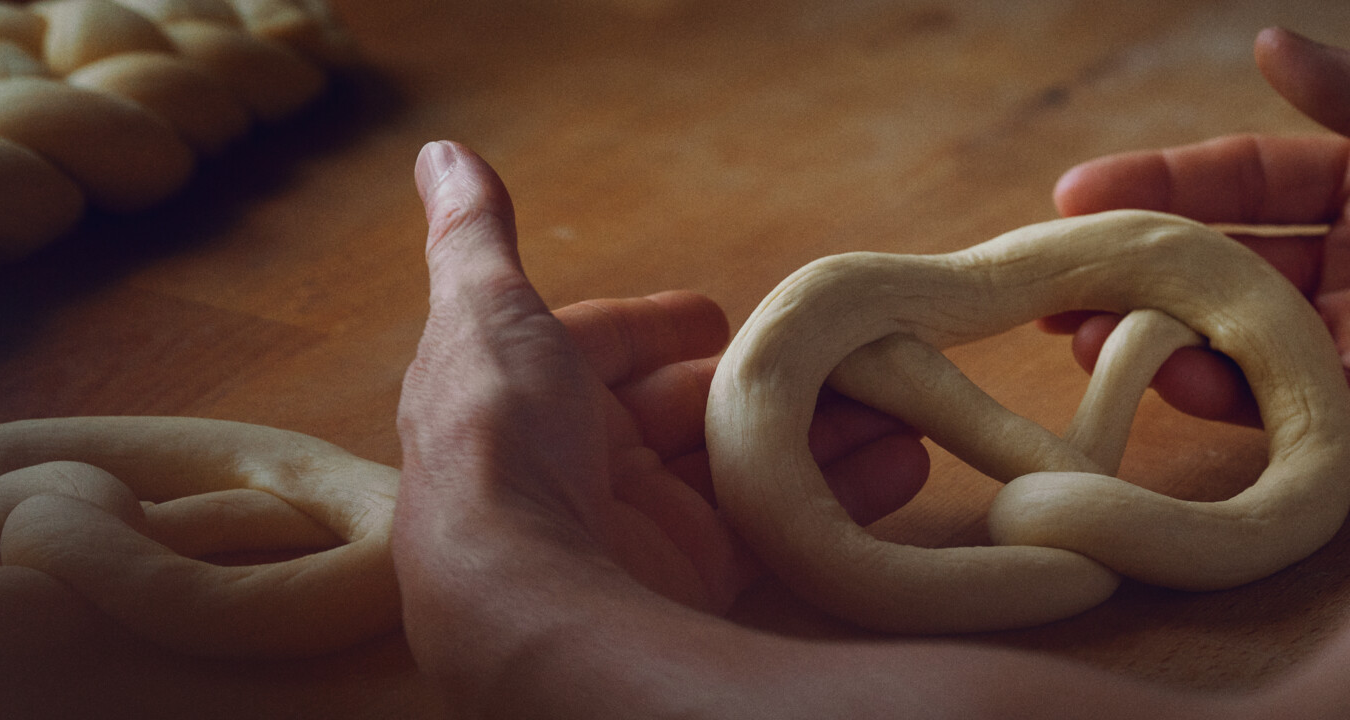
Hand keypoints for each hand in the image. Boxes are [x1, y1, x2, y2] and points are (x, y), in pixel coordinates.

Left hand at [392, 141, 927, 697]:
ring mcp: (642, 526)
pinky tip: (904, 459)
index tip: (729, 316)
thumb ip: (476, 238)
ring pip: (749, 462)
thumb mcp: (484, 312)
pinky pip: (779, 528)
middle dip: (777, 376)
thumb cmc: (497, 439)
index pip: (612, 349)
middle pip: (697, 404)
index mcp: (530, 397)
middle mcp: (584, 465)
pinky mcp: (694, 579)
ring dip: (828, 428)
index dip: (667, 327)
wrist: (520, 595)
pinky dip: (843, 496)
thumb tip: (443, 153)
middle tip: (857, 345)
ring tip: (906, 395)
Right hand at [1044, 28, 1349, 463]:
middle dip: (1138, 265)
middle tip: (1055, 276)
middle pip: (1225, 255)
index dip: (1164, 181)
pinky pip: (1280, 397)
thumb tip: (1271, 45)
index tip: (1080, 193)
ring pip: (1236, 331)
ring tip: (1079, 333)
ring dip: (1157, 331)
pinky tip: (1161, 372)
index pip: (1249, 174)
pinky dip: (1219, 388)